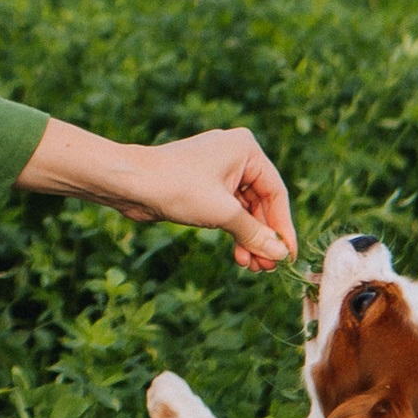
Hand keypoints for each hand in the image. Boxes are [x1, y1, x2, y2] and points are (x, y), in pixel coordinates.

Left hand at [116, 127, 296, 271]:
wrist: (131, 184)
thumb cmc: (177, 187)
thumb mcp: (223, 213)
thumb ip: (255, 234)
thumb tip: (280, 254)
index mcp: (246, 149)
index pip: (276, 193)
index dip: (283, 227)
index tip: (287, 256)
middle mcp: (235, 155)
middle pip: (261, 203)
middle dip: (263, 236)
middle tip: (267, 267)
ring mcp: (218, 170)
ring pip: (244, 210)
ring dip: (249, 238)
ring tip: (253, 267)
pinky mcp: (203, 186)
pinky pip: (228, 211)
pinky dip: (234, 232)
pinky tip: (239, 255)